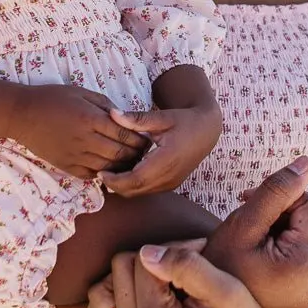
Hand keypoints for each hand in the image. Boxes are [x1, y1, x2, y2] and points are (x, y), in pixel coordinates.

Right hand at [7, 85, 147, 178]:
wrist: (22, 115)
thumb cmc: (52, 99)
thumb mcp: (81, 92)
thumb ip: (105, 104)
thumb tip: (125, 117)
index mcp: (90, 118)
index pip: (125, 133)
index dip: (140, 138)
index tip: (148, 138)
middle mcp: (85, 140)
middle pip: (120, 153)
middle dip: (136, 154)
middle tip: (145, 153)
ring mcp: (75, 155)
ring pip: (109, 167)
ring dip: (123, 166)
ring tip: (132, 162)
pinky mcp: (66, 166)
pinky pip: (92, 175)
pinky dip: (105, 173)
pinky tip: (111, 168)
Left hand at [85, 241, 287, 307]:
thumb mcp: (228, 291)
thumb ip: (187, 265)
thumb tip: (146, 253)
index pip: (140, 261)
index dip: (171, 250)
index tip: (198, 256)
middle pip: (117, 272)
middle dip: (148, 263)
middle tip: (183, 272)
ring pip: (100, 293)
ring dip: (128, 282)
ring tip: (163, 288)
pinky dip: (113, 307)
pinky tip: (142, 305)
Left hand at [98, 103, 221, 194]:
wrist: (207, 131)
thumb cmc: (184, 121)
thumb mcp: (162, 117)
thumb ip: (136, 118)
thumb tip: (112, 114)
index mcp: (166, 160)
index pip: (135, 180)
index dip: (115, 180)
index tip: (101, 172)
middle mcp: (169, 177)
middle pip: (135, 190)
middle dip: (115, 185)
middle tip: (101, 172)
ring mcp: (171, 183)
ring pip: (140, 193)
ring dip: (124, 186)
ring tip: (111, 171)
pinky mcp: (171, 185)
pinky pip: (147, 190)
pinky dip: (134, 185)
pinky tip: (126, 170)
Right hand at [203, 156, 307, 307]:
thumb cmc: (216, 265)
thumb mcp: (242, 224)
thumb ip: (276, 191)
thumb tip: (307, 164)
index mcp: (304, 263)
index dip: (280, 197)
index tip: (248, 201)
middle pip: (307, 223)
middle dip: (278, 217)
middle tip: (246, 227)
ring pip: (301, 240)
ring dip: (277, 233)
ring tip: (248, 246)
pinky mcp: (302, 299)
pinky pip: (297, 261)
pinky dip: (278, 253)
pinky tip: (255, 262)